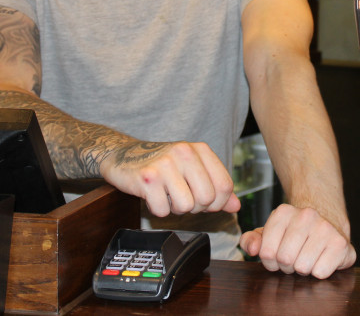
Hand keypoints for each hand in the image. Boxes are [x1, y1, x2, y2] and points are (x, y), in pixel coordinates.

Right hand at [100, 140, 240, 216]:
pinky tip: (152, 195)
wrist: (123, 155)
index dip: (217, 203)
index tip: (204, 202)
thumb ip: (216, 188)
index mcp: (201, 150)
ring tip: (166, 195)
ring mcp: (165, 164)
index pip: (225, 186)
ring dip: (175, 209)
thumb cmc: (162, 165)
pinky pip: (163, 210)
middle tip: (181, 198)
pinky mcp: (147, 178)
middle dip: (195, 208)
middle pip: (207, 199)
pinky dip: (158, 209)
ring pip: (186, 206)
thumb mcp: (192, 171)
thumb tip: (236, 206)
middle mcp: (185, 153)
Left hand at [239, 203, 355, 278]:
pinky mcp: (340, 243)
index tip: (278, 254)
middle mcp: (306, 215)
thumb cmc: (295, 235)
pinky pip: (320, 272)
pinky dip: (319, 272)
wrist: (329, 226)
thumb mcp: (270, 234)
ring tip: (308, 258)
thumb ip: (252, 240)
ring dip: (303, 269)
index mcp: (283, 212)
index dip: (270, 261)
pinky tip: (322, 260)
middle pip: (284, 259)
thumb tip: (253, 249)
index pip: (265, 252)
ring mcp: (325, 228)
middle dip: (287, 266)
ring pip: (302, 267)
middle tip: (295, 257)